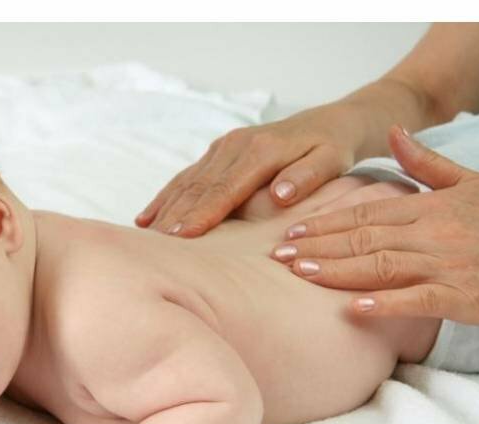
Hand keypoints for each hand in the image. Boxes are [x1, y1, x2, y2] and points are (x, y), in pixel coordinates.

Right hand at [135, 100, 385, 236]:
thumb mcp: (332, 160)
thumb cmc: (334, 148)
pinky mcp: (218, 151)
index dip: (201, 214)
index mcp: (261, 150)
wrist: (333, 121)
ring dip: (165, 208)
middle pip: (198, 187)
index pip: (224, 189)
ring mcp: (223, 146)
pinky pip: (187, 176)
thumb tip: (278, 195)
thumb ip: (307, 177)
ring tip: (145, 235)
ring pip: (187, 181)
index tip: (181, 236)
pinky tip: (148, 215)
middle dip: (175, 216)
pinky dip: (166, 196)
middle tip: (154, 247)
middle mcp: (236, 144)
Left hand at [272, 125, 478, 324]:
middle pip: (364, 237)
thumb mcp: (470, 183)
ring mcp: (447, 264)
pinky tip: (354, 308)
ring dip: (338, 270)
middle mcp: (432, 233)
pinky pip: (420, 300)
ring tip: (302, 274)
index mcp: (428, 207)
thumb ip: (427, 163)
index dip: (325, 222)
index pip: (365, 213)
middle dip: (318, 245)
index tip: (290, 231)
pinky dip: (387, 304)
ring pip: (382, 265)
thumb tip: (394, 133)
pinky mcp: (463, 296)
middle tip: (278, 256)